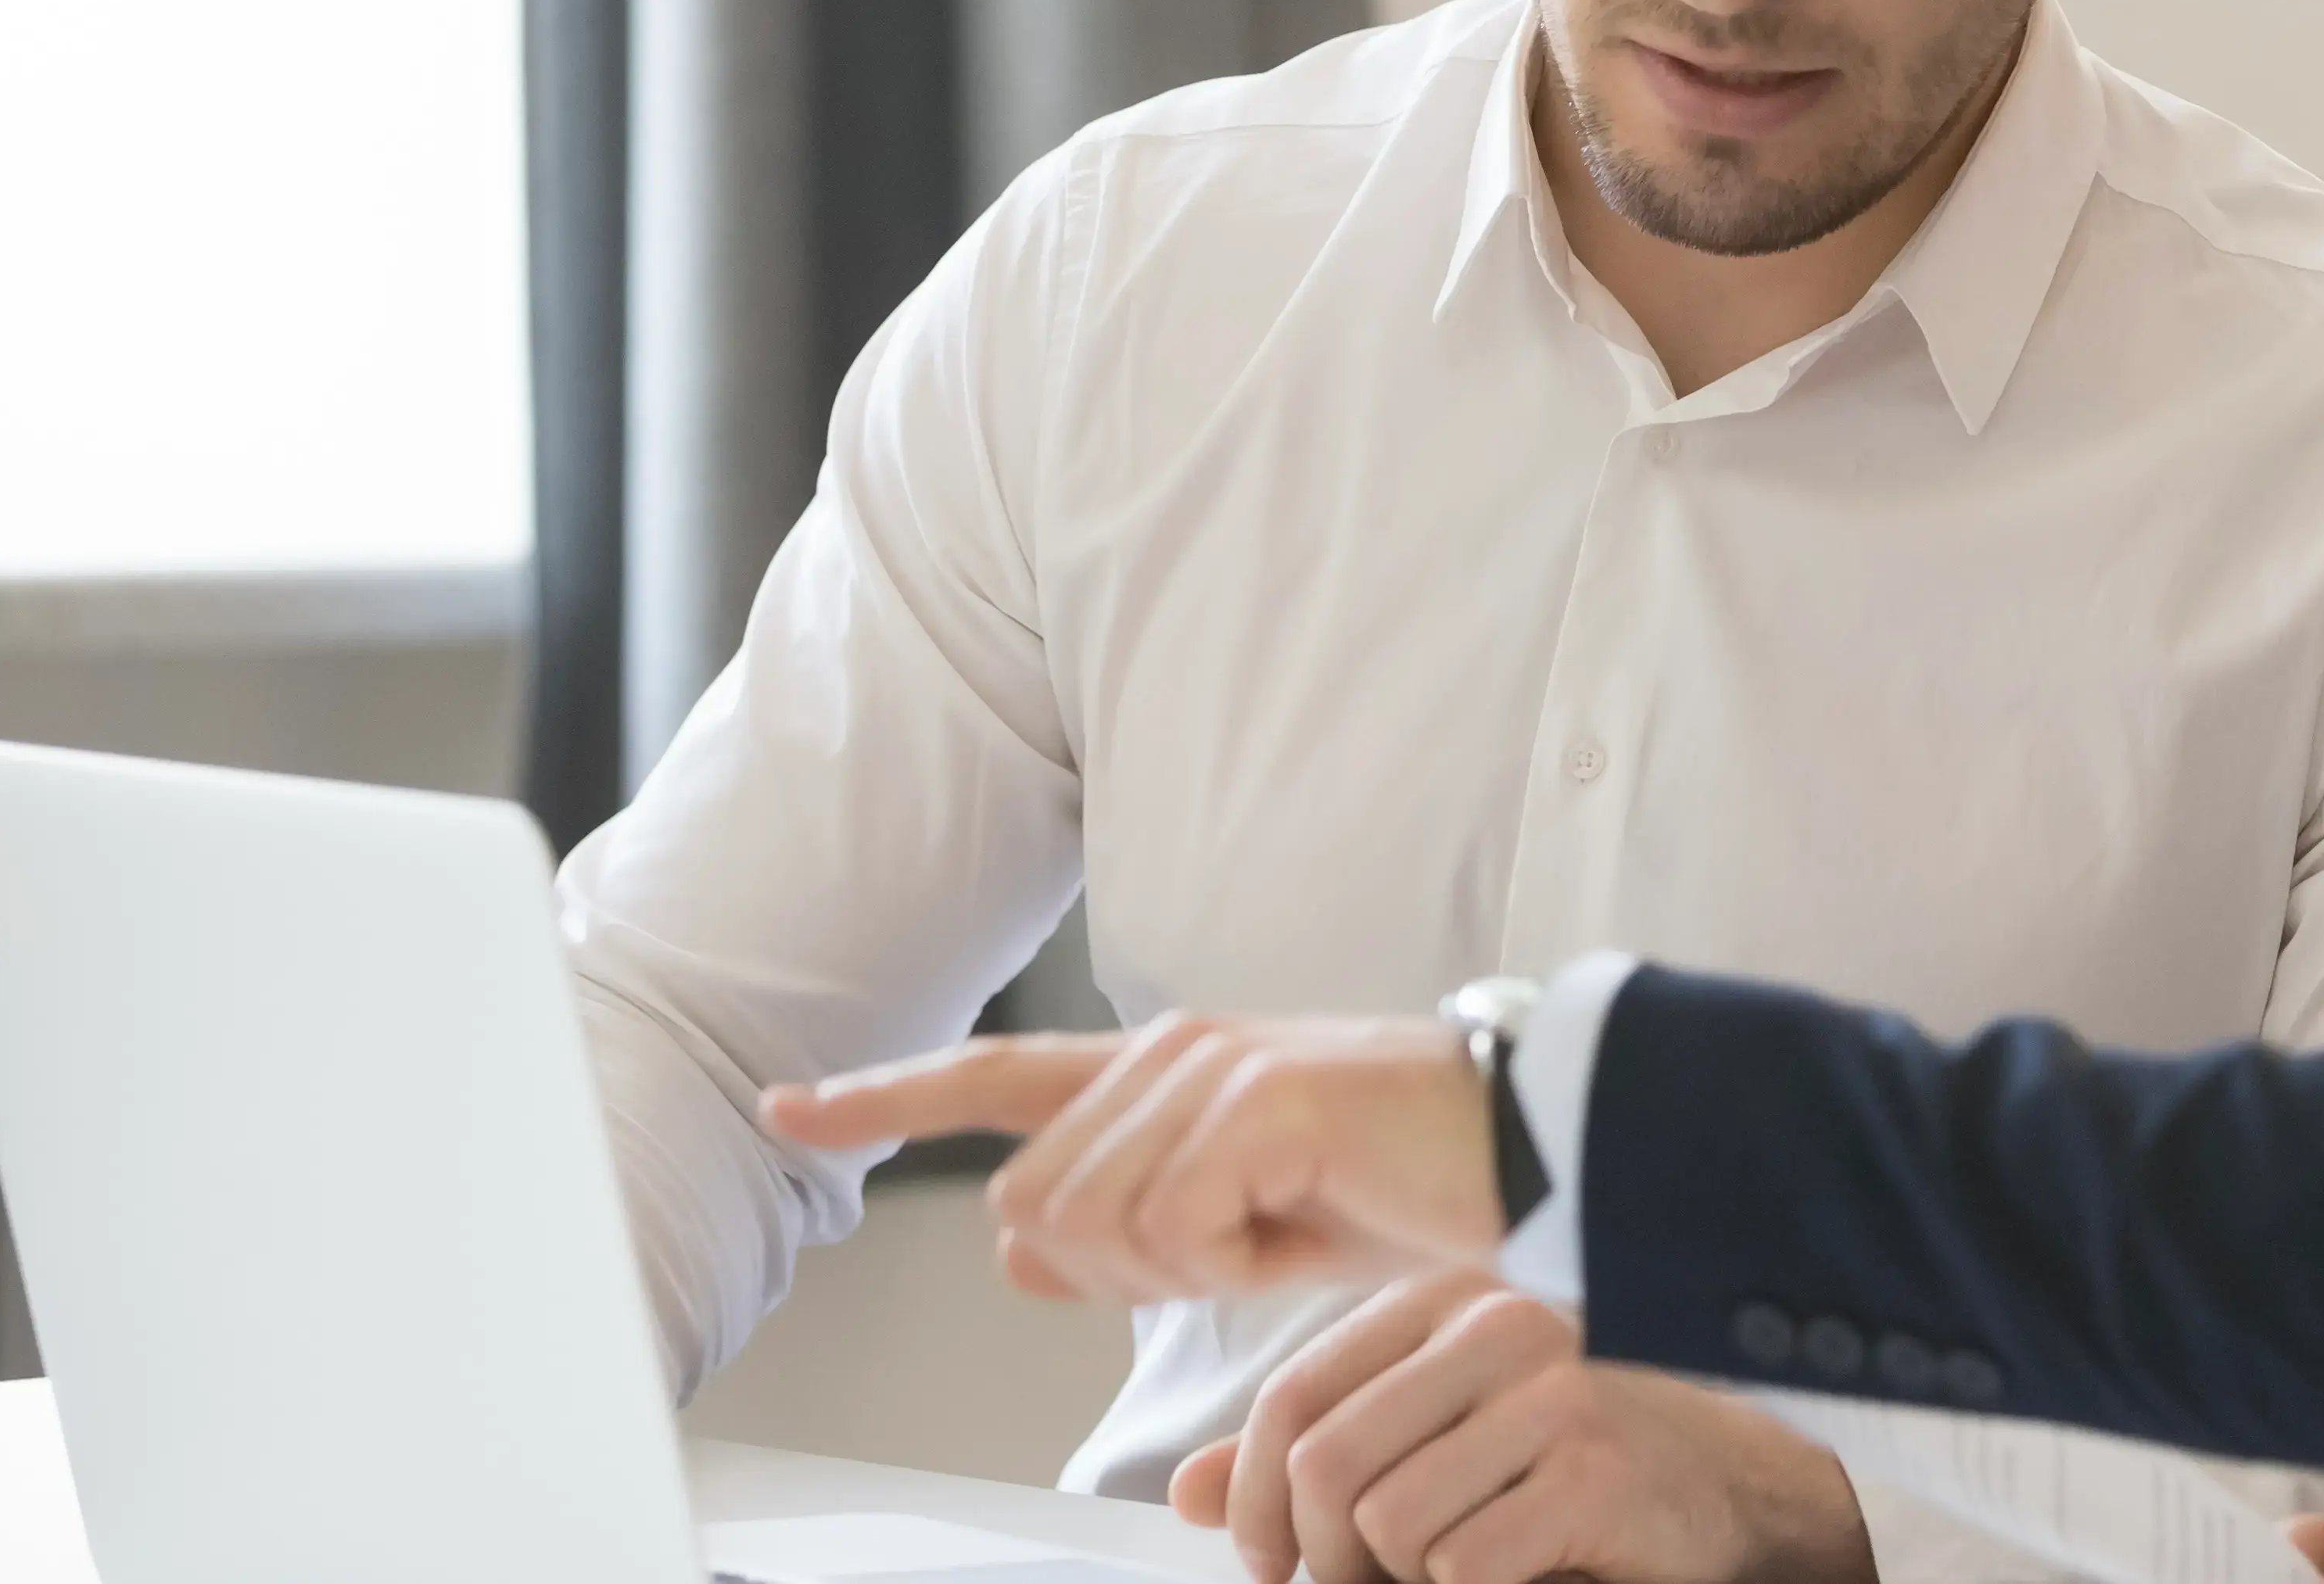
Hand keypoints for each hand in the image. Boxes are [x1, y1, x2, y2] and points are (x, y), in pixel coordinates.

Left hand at [764, 1011, 1505, 1301]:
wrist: (1534, 1155)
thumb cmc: (1406, 1188)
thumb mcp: (1246, 1229)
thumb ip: (1127, 1231)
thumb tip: (1023, 1256)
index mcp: (1161, 1069)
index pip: (994, 1078)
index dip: (882, 1097)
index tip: (790, 1106)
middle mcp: (1169, 1051)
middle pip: (1033, 1208)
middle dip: (1121, 1271)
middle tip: (1243, 1250)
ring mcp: (1210, 1070)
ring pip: (1091, 1228)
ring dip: (1184, 1273)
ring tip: (1283, 1233)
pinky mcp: (1257, 1102)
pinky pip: (1174, 1233)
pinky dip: (1235, 1269)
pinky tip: (1304, 1229)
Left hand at [1169, 1271, 1876, 1583]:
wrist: (1728, 1491)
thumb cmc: (1570, 1465)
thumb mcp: (1433, 1441)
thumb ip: (1318, 1452)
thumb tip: (1191, 1491)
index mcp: (1446, 1302)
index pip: (1294, 1399)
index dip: (1256, 1503)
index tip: (1270, 1564)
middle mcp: (1498, 1325)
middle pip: (1326, 1468)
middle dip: (1323, 1560)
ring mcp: (1554, 1389)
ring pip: (1388, 1523)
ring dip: (1402, 1580)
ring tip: (1454, 1568)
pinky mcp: (1593, 1466)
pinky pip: (1463, 1562)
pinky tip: (1522, 1564)